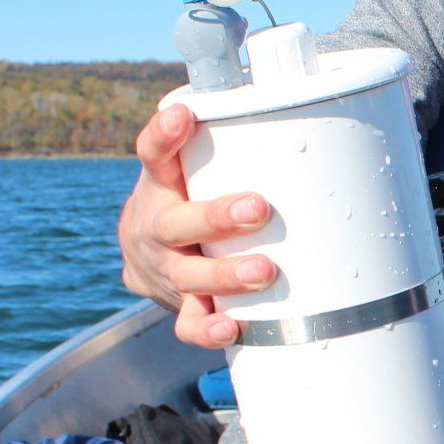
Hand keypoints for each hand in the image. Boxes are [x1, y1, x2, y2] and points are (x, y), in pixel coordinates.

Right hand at [119, 104, 277, 347]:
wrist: (145, 256)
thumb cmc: (190, 198)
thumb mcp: (196, 167)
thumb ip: (233, 143)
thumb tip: (299, 114)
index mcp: (162, 185)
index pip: (153, 154)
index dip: (164, 135)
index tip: (184, 115)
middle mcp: (156, 226)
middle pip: (175, 222)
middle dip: (216, 216)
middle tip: (258, 208)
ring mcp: (166, 269)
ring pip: (187, 275)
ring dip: (225, 274)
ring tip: (265, 271)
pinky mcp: (178, 304)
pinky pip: (187, 322)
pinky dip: (207, 329)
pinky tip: (232, 328)